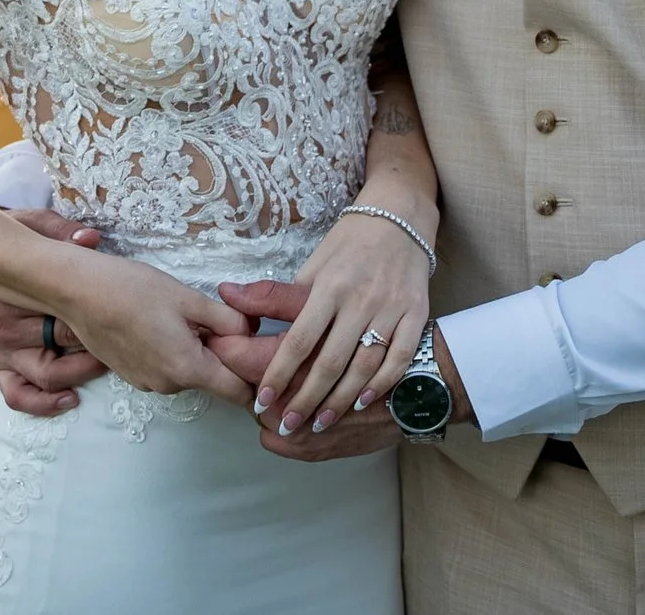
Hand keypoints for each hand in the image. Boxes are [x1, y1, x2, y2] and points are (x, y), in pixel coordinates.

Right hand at [0, 209, 105, 415]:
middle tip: (123, 338)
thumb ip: (62, 232)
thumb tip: (92, 239)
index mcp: (10, 294)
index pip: (63, 310)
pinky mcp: (0, 365)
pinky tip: (70, 399)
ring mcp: (0, 350)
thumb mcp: (33, 225)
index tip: (122, 313)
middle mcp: (3, 328)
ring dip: (78, 374)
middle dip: (95, 343)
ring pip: (44, 376)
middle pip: (60, 345)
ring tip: (106, 365)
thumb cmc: (14, 238)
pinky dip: (42, 403)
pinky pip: (16, 395)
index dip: (97, 314)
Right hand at [53, 249, 255, 406]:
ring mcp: (147, 383)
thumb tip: (252, 333)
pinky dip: (172, 351)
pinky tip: (158, 322)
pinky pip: (165, 368)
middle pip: (213, 379)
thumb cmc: (132, 290)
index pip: (238, 393)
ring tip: (180, 316)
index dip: (255, 378)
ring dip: (195, 350)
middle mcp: (168, 385)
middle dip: (222, 354)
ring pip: (188, 372)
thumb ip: (229, 320)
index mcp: (188, 369)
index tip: (261, 358)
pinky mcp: (132, 375)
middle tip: (216, 318)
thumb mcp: (189, 298)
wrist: (79, 293)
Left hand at [223, 208, 429, 435]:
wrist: (399, 220)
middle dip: (307, 399)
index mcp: (329, 287)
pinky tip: (363, 402)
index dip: (278, 375)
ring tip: (321, 423)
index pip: (298, 340)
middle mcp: (360, 299)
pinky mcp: (417, 314)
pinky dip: (382, 383)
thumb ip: (275, 293)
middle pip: (331, 361)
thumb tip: (228, 297)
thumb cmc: (349, 245)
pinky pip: (399, 357)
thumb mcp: (312, 265)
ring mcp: (391, 308)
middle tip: (289, 424)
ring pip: (365, 365)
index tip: (262, 402)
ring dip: (342, 400)